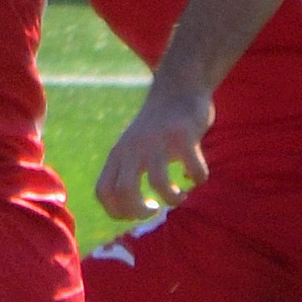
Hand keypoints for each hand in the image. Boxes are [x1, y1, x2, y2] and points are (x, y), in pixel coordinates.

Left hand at [95, 85, 213, 218]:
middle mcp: (133, 149)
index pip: (103, 192)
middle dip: (140, 211)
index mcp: (118, 154)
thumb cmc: (157, 128)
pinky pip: (194, 170)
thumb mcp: (132, 147)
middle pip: (125, 191)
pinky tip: (196, 177)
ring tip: (179, 196)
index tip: (135, 213)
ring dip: (172, 198)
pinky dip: (198, 179)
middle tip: (154, 210)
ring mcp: (158, 142)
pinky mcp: (184, 137)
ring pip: (159, 183)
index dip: (116, 211)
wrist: (177, 88)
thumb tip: (132, 211)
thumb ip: (128, 172)